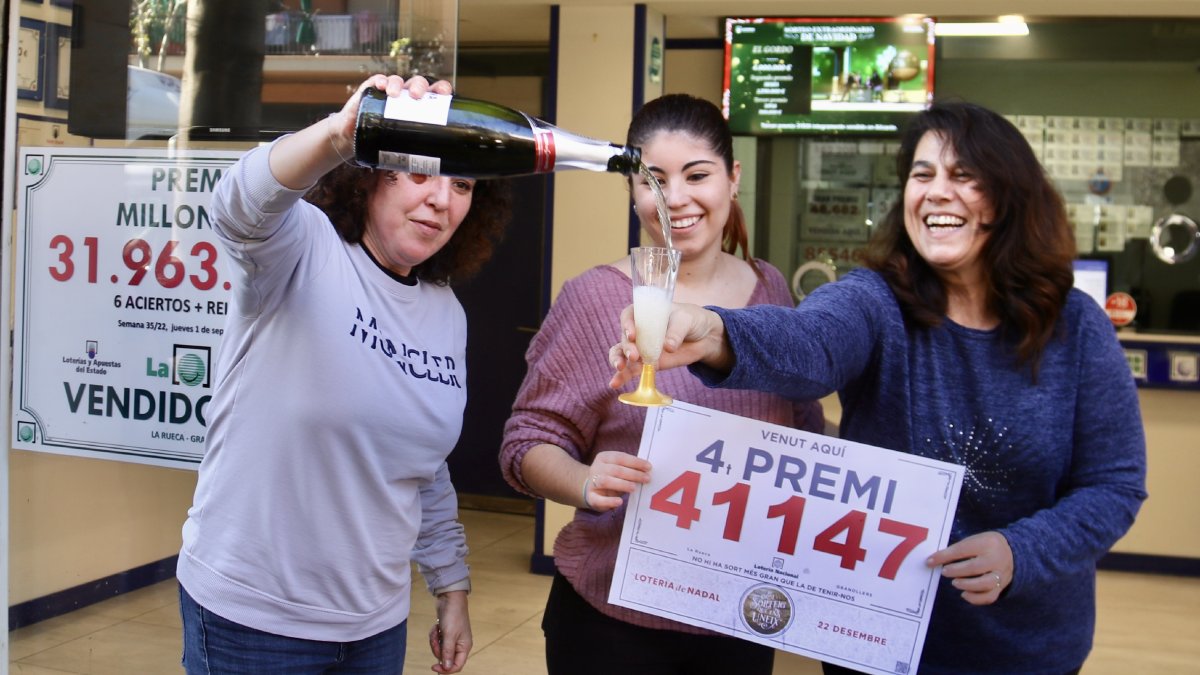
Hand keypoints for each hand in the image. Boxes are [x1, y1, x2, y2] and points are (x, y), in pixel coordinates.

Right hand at [326, 74, 455, 164]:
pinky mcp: (371, 92)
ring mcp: (388, 92)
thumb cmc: (385, 142)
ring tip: (396, 94)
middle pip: (418, 84)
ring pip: (398, 81)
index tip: (446, 94)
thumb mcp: (401, 154)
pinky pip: (376, 81)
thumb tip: (421, 179)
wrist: (356, 140)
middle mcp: (406, 96)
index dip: (442, 89)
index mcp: (420, 105)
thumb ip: (412, 165)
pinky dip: (380, 81)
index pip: (435, 92)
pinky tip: (381, 86)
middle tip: (417, 97)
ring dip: (398, 84)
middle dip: (419, 86)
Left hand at [429, 590, 470, 672]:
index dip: (445, 669)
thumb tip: (447, 668)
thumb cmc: (453, 615)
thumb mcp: (449, 635)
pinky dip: (434, 635)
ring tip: (437, 630)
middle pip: (446, 658)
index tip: (433, 667)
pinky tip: (436, 627)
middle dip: (437, 649)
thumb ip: (447, 653)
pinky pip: (437, 641)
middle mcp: (459, 645)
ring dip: (435, 641)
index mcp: (464, 647)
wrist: (450, 598)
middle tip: (436, 640)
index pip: (457, 666)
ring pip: (439, 649)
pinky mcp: (446, 633)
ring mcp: (452, 639)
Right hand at [582, 451, 652, 510]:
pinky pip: (599, 499)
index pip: (620, 457)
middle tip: (646, 479)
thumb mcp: (618, 469)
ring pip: (606, 481)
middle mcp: (597, 468)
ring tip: (634, 488)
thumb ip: (629, 469)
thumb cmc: (611, 477)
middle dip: (633, 474)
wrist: (591, 489)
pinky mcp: (591, 497)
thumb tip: (647, 470)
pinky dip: (610, 501)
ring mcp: (592, 482)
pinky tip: (619, 502)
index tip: (649, 467)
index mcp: (604, 457)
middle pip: (615, 469)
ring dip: (622, 484)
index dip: (635, 462)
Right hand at [609, 302, 730, 388]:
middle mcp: (639, 330)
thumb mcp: (686, 320)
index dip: (627, 324)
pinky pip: (631, 370)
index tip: (632, 334)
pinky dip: (622, 377)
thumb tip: (668, 347)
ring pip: (621, 352)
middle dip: (626, 347)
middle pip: (624, 337)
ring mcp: (641, 347)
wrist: (704, 337)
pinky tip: (615, 383)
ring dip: (617, 360)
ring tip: (620, 367)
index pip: (629, 316)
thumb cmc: (692, 320)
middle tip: (634, 356)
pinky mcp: (647, 363)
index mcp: (646, 313)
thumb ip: (676, 332)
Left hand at [926, 531, 1013, 605]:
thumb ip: (958, 550)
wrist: (1012, 551)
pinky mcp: (1002, 586)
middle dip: (956, 571)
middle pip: (975, 567)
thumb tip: (934, 560)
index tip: (930, 561)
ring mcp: (1001, 574)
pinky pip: (989, 596)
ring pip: (985, 584)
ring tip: (955, 583)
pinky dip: (975, 598)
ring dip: (966, 585)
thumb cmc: (985, 545)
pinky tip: (964, 594)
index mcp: (987, 543)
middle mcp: (996, 559)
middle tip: (944, 571)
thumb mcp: (974, 540)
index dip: (944, 556)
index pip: (962, 550)